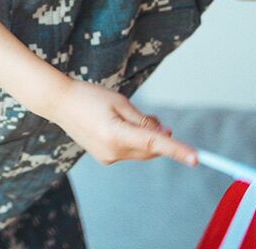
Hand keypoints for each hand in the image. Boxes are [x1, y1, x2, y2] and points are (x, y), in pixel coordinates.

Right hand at [48, 78, 196, 166]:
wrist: (59, 103)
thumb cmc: (89, 96)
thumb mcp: (120, 101)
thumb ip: (143, 120)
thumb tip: (163, 133)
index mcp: (115, 134)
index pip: (154, 143)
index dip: (176, 150)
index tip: (196, 158)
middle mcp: (112, 151)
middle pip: (150, 149)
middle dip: (159, 137)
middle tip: (156, 118)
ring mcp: (107, 157)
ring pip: (141, 152)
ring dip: (146, 138)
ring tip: (132, 118)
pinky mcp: (104, 158)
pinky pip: (129, 152)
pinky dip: (133, 141)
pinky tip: (121, 126)